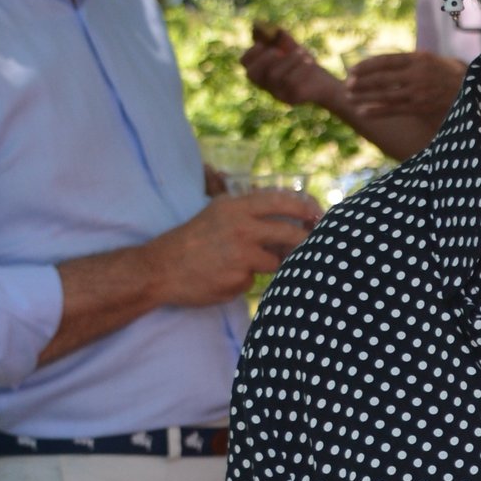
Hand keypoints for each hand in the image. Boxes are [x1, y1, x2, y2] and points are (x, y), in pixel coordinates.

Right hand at [152, 183, 317, 307]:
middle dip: (303, 242)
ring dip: (270, 265)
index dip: (306, 207)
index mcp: (237, 207)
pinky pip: (256, 280)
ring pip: (277, 261)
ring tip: (242, 262)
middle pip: (292, 234)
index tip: (318, 215)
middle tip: (306, 246)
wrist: (162, 268)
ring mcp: (242, 254)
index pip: (283, 201)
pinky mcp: (239, 278)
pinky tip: (225, 277)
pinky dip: (247, 280)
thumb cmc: (192, 240)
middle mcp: (242, 227)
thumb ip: (248, 210)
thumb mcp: (217, 212)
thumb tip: (286, 209)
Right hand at [242, 20, 358, 125]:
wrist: (326, 84)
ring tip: (303, 52)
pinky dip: (299, 68)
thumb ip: (284, 40)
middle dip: (263, 59)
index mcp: (263, 70)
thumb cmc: (305, 64)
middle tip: (277, 50)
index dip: (250, 52)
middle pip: (252, 74)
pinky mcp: (290, 99)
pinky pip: (290, 82)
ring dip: (288, 60)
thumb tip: (275, 29)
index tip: (262, 43)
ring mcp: (277, 94)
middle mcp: (266, 85)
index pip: (244, 63)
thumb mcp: (294, 49)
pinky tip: (310, 61)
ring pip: (274, 75)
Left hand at [346, 49, 467, 162]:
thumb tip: (394, 62)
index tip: (352, 69)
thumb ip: (415, 61)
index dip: (367, 65)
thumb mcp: (436, 60)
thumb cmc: (455, 75)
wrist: (476, 91)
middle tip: (347, 85)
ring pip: (385, 94)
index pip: (386, 60)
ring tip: (350, 98)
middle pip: (382, 77)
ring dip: (364, 96)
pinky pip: (394, 109)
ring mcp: (418, 91)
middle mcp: (417, 73)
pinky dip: (377, 111)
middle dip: (362, 82)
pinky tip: (363, 112)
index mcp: (419, 58)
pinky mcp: (421, 107)